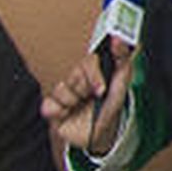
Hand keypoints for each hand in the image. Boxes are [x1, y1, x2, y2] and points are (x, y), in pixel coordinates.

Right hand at [40, 37, 133, 153]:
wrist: (102, 131)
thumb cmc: (111, 104)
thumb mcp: (122, 81)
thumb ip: (123, 58)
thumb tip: (118, 39)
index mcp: (90, 70)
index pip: (88, 62)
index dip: (93, 76)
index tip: (101, 90)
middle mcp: (74, 79)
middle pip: (73, 75)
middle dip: (85, 90)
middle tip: (93, 99)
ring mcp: (62, 93)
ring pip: (61, 90)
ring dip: (74, 102)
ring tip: (81, 107)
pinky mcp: (51, 108)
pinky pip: (48, 105)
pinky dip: (59, 112)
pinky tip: (68, 114)